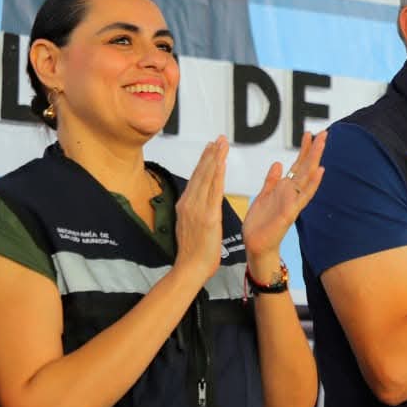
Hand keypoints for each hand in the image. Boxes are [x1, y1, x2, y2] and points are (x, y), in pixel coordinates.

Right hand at [173, 136, 228, 281]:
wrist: (189, 268)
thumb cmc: (194, 252)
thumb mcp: (191, 226)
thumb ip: (195, 212)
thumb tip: (199, 203)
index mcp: (185, 205)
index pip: (196, 178)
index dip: (204, 161)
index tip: (210, 147)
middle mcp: (189, 203)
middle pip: (200, 173)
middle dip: (210, 154)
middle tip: (218, 138)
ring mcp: (197, 209)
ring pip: (207, 178)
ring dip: (214, 158)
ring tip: (221, 143)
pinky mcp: (207, 216)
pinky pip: (213, 191)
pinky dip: (217, 175)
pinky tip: (221, 163)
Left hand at [242, 131, 326, 270]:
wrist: (256, 246)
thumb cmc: (260, 224)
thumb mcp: (264, 196)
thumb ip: (272, 181)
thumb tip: (278, 164)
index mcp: (285, 189)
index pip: (298, 165)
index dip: (304, 150)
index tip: (309, 134)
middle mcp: (292, 194)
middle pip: (306, 168)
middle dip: (315, 150)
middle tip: (324, 132)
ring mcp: (293, 202)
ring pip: (307, 177)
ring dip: (316, 160)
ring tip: (323, 144)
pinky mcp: (289, 213)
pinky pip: (303, 196)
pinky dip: (312, 183)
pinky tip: (319, 171)